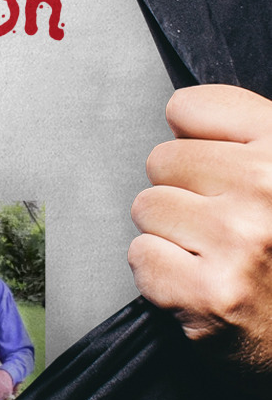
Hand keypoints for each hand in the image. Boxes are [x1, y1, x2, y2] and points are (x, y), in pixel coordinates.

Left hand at [129, 85, 271, 391]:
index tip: (213, 167)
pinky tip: (199, 282)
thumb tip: (177, 114)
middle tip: (220, 225)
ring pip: (146, 207)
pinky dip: (159, 274)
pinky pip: (141, 255)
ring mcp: (239, 241)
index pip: (189, 107)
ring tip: (212, 255)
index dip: (191, 139)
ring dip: (169, 233)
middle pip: (161, 159)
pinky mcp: (209, 292)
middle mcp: (268, 188)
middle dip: (180, 191)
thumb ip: (243, 136)